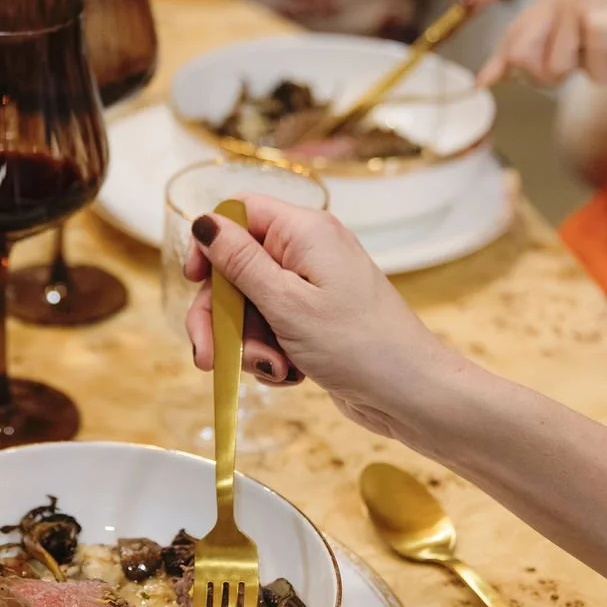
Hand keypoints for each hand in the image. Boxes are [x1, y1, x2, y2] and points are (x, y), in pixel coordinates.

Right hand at [184, 198, 457, 438]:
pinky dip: (270, 353)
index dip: (209, 243)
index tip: (196, 282)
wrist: (410, 393)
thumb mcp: (286, 303)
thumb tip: (203, 221)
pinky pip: (271, 328)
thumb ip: (239, 262)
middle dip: (221, 315)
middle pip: (236, 268)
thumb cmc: (358, 345)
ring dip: (246, 342)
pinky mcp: (315, 320)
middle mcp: (308, 252)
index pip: (238, 212)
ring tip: (271, 369)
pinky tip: (288, 373)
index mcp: (304, 232)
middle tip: (209, 356)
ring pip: (250, 305)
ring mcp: (313, 287)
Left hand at [478, 0, 606, 86]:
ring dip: (591, 72)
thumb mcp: (594, 28)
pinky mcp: (601, 24)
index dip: (499, 61)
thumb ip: (555, 42)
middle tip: (588, 64)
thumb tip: (505, 70)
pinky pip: (592, 74)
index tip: (483, 81)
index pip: (516, 31)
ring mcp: (581, 4)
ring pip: (555, 70)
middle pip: (521, 56)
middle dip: (547, 75)